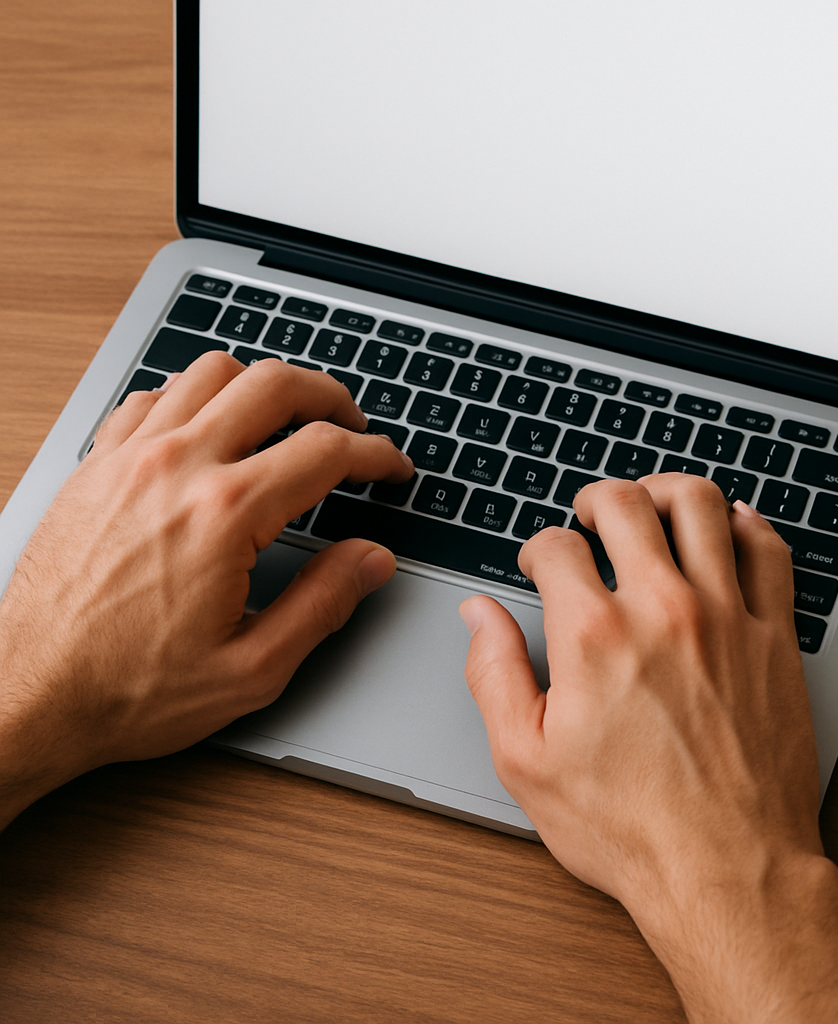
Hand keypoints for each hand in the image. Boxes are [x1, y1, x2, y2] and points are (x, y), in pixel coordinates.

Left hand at [0, 353, 412, 825]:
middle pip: (274, 385)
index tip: (390, 467)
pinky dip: (193, 397)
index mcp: (224, 514)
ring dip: (262, 385)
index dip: (375, 454)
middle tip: (352, 426)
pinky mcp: (94, 466)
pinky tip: (207, 428)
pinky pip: (151, 396)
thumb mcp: (251, 668)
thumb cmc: (129, 690)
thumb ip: (323, 603)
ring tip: (287, 415)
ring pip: (211, 373)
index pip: (325, 451)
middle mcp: (175, 467)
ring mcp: (128, 458)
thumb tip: (371, 558)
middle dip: (331, 397)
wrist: (28, 695)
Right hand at [462, 476, 837, 1022]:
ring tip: (653, 502)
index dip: (540, 546)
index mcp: (594, 636)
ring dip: (668, 490)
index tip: (542, 563)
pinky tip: (729, 528)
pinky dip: (748, 525)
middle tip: (590, 513)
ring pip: (702, 506)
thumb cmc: (628, 826)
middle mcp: (661, 610)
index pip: (557, 547)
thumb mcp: (525, 760)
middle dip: (597, 497)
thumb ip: (492, 673)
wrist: (726, 870)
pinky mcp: (773, 638)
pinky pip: (769, 552)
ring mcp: (725, 618)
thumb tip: (479, 616)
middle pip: (626, 503)